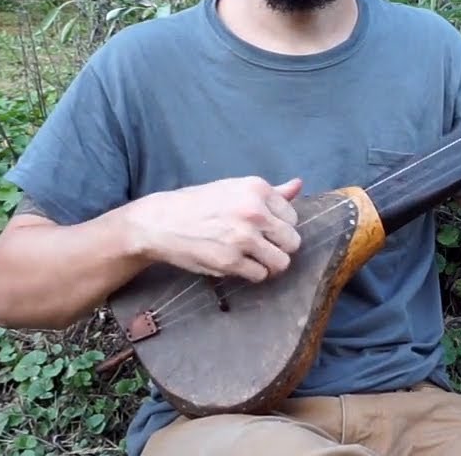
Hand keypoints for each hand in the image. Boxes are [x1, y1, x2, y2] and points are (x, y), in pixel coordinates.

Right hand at [131, 176, 303, 281]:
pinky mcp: (231, 262)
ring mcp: (243, 238)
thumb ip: (271, 192)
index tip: (264, 228)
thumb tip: (299, 185)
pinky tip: (238, 263)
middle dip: (279, 247)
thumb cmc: (199, 204)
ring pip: (281, 262)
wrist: (161, 222)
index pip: (293, 217)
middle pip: (293, 241)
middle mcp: (254, 211)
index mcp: (257, 189)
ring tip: (253, 258)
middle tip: (261, 246)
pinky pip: (260, 275)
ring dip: (269, 264)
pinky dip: (252, 273)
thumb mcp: (234, 189)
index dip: (280, 226)